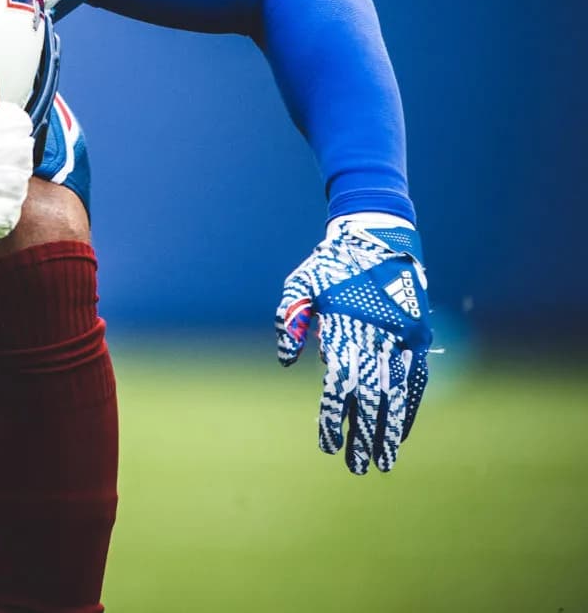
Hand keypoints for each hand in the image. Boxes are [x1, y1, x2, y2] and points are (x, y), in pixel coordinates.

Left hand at [275, 214, 431, 473]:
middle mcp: (376, 336)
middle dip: (362, 435)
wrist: (377, 237)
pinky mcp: (419, 336)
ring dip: (389, 431)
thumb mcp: (301, 282)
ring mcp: (402, 338)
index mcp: (345, 324)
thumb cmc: (331, 264)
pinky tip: (401, 433)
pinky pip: (416, 381)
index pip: (338, 382)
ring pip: (396, 393)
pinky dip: (409, 409)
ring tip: (383, 462)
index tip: (326, 444)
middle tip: (357, 468)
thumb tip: (285, 360)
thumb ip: (290, 318)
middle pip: (369, 396)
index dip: (332, 415)